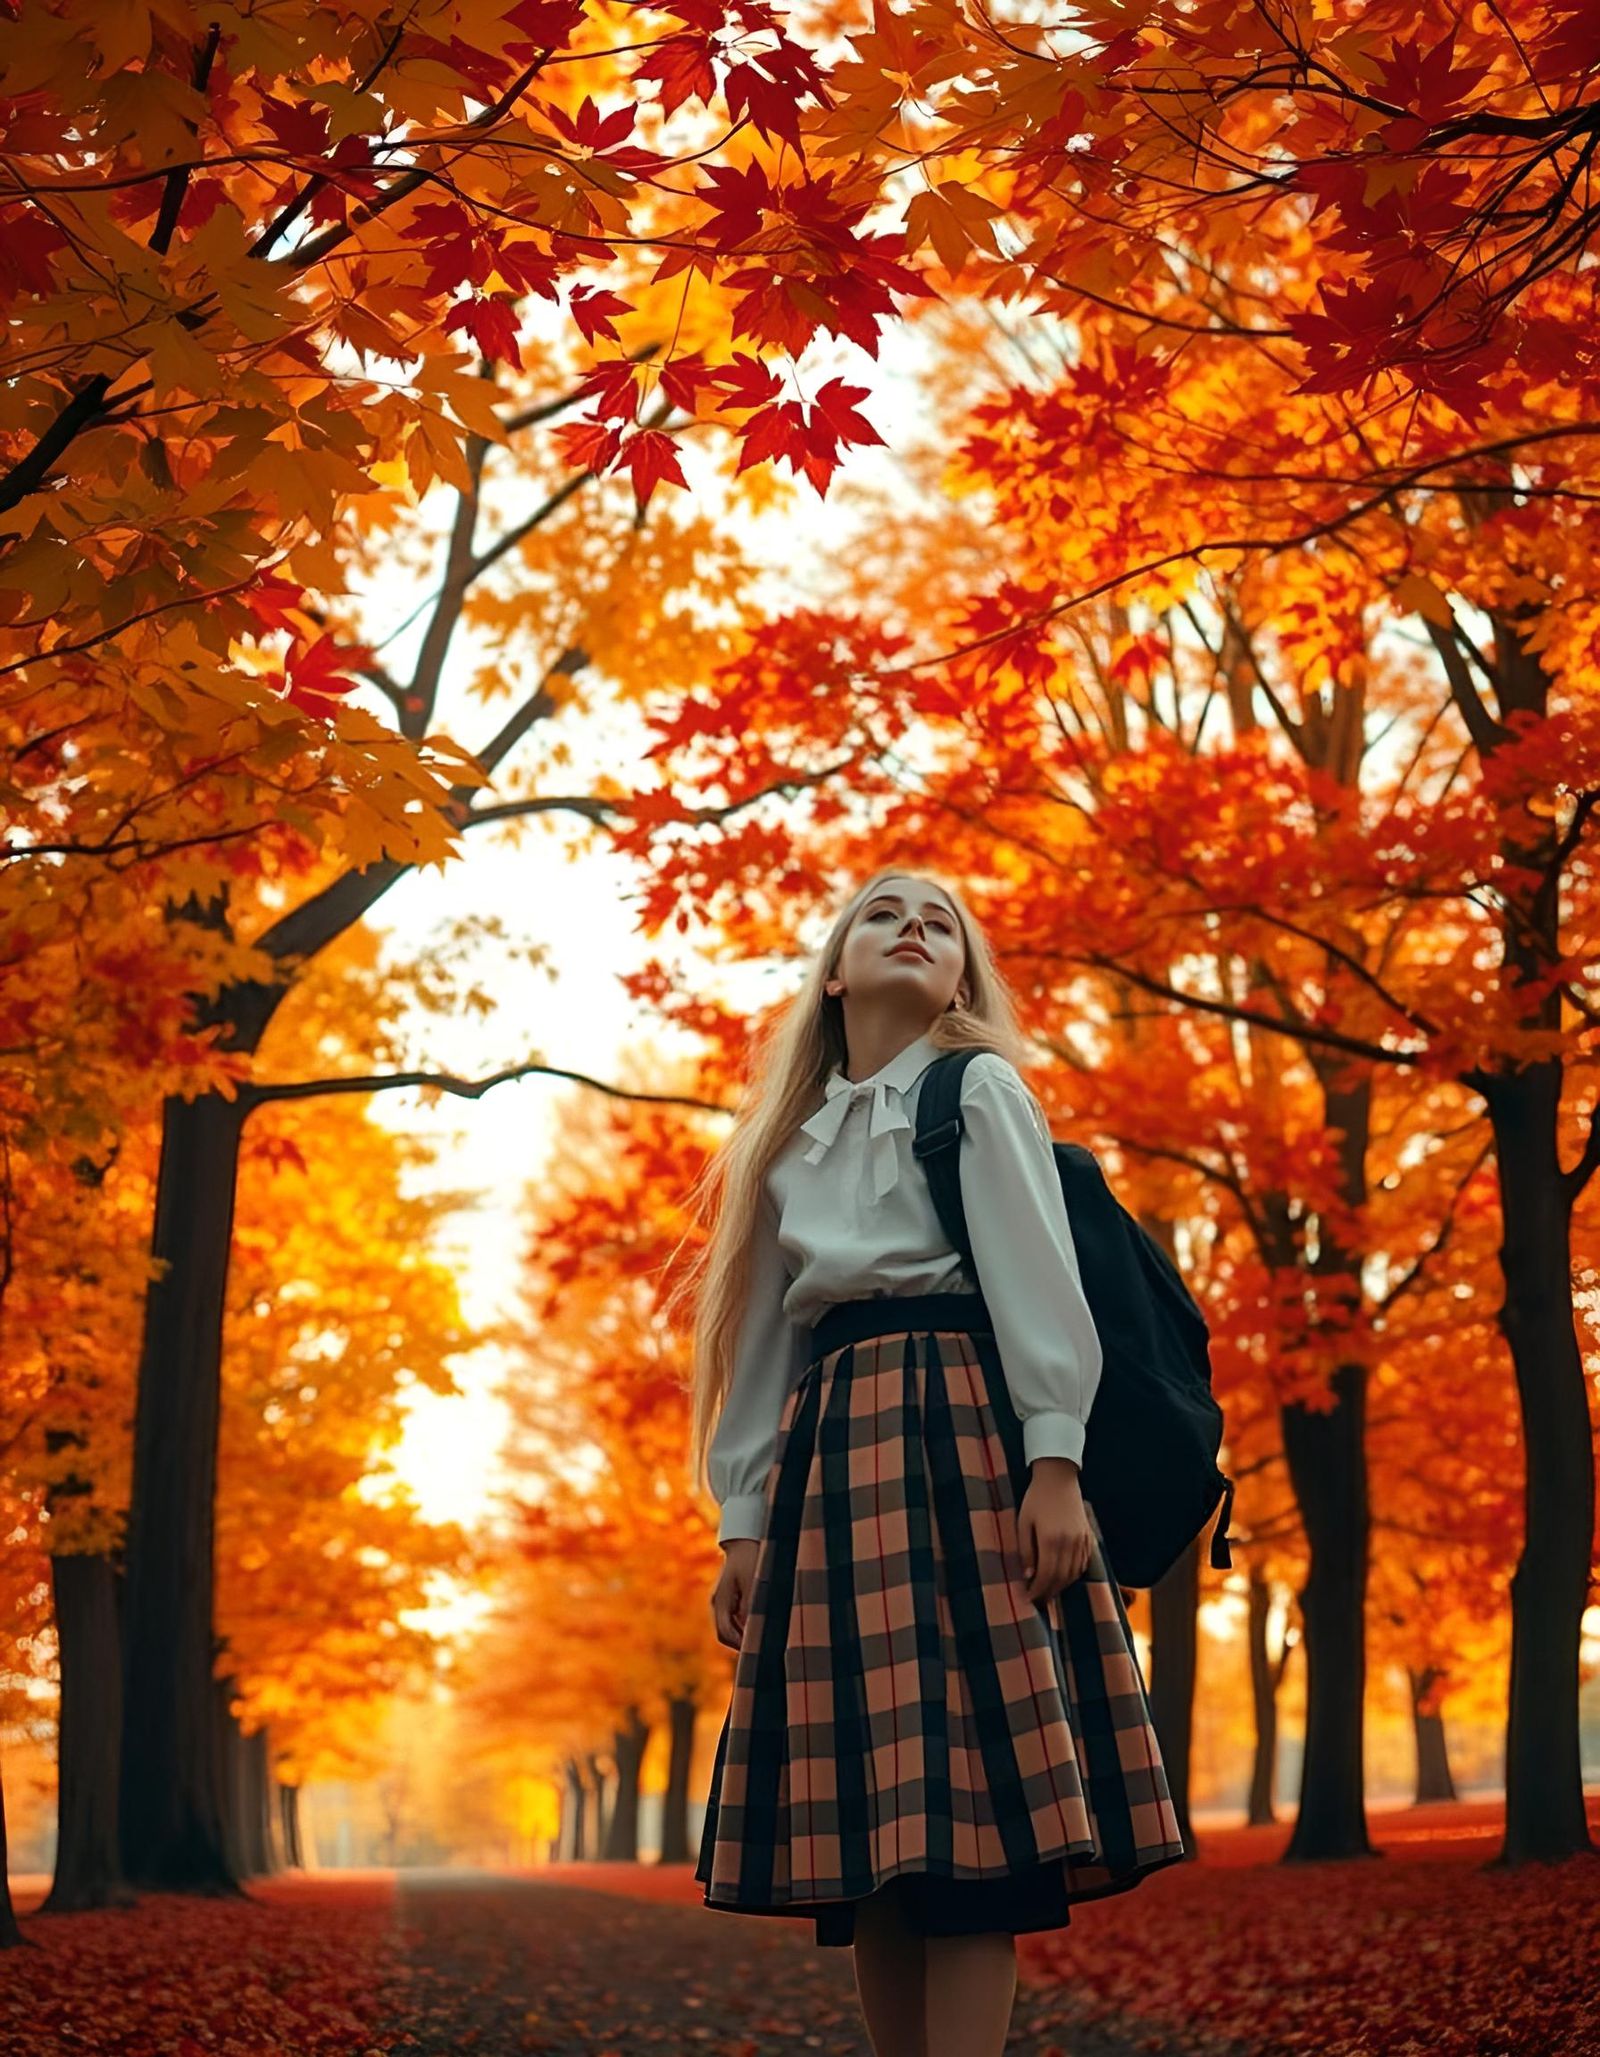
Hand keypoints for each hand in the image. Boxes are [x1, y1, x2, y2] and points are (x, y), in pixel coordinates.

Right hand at [711, 1538, 759, 1649]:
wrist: (743, 1542)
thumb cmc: (750, 1560)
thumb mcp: (753, 1583)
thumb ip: (751, 1607)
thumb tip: (751, 1630)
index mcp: (720, 1601)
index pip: (724, 1633)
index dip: (739, 1644)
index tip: (756, 1650)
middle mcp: (717, 1604)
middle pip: (724, 1634)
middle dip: (740, 1643)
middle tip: (760, 1650)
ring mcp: (722, 1602)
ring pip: (728, 1629)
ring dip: (742, 1636)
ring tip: (762, 1641)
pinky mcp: (729, 1599)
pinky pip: (733, 1621)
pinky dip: (743, 1628)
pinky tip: (758, 1627)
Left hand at [1018, 1459, 1092, 1604]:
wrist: (1058, 1477)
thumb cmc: (1036, 1498)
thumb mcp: (1023, 1522)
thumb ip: (1026, 1550)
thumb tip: (1028, 1576)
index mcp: (1051, 1539)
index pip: (1046, 1575)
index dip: (1038, 1590)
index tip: (1029, 1599)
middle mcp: (1069, 1543)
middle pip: (1061, 1578)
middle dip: (1049, 1592)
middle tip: (1038, 1600)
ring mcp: (1081, 1540)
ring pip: (1074, 1573)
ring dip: (1062, 1585)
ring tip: (1049, 1591)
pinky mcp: (1088, 1536)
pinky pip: (1083, 1562)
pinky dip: (1074, 1574)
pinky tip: (1065, 1576)